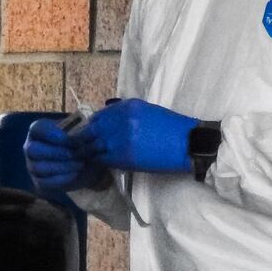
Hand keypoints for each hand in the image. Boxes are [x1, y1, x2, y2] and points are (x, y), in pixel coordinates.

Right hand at [24, 118, 102, 194]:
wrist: (85, 163)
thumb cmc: (80, 141)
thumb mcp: (84, 131)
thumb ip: (85, 128)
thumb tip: (90, 129)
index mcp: (39, 129)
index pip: (37, 128)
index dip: (52, 133)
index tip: (70, 138)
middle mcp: (31, 147)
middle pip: (33, 149)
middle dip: (57, 152)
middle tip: (78, 152)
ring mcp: (33, 166)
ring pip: (38, 167)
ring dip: (62, 166)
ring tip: (80, 163)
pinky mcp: (39, 182)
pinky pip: (44, 183)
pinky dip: (62, 178)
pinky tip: (75, 173)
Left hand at [77, 98, 197, 173]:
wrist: (189, 143)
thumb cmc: (171, 128)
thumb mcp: (147, 112)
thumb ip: (126, 114)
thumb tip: (108, 121)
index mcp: (128, 107)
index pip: (98, 116)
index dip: (89, 127)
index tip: (86, 134)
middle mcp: (122, 120)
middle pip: (92, 131)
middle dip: (85, 140)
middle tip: (82, 148)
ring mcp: (122, 138)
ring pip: (95, 146)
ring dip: (90, 152)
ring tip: (88, 157)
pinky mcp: (125, 156)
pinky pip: (104, 159)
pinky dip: (99, 161)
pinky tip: (100, 164)